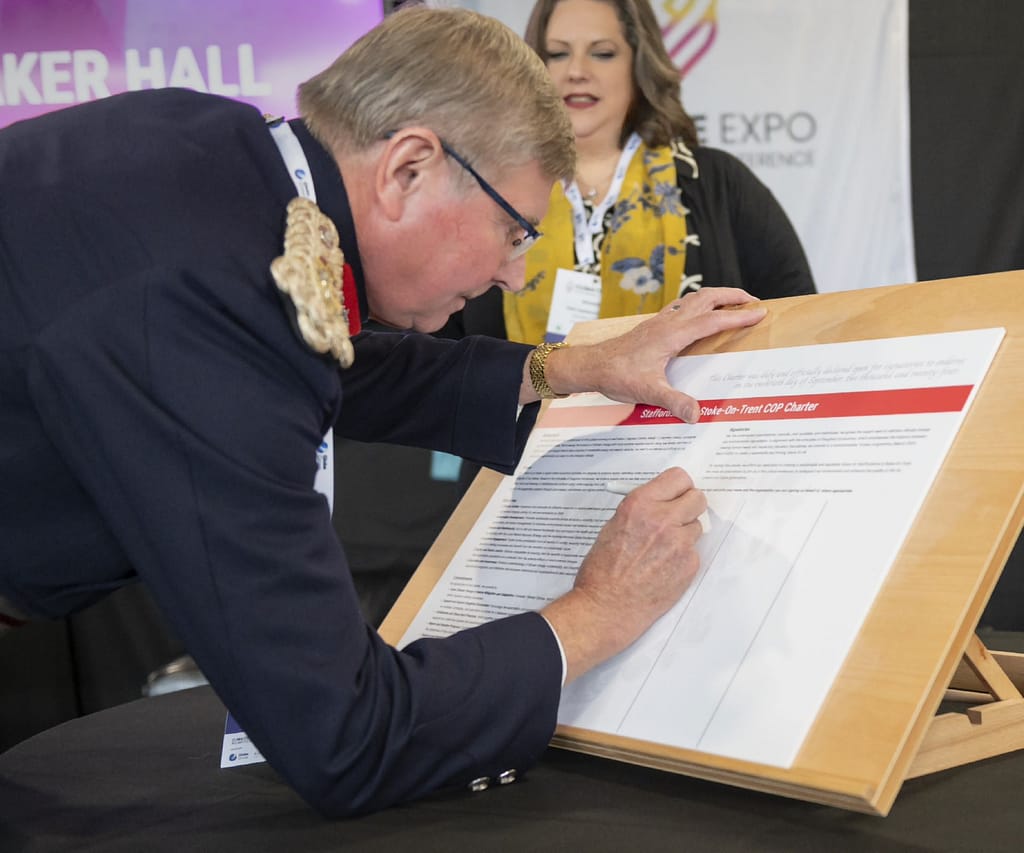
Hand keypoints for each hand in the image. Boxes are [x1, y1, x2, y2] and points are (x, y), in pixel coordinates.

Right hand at [540, 468, 705, 681]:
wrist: (606, 607)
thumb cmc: (602, 570)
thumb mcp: (613, 526)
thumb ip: (641, 510)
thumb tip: (661, 502)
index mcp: (640, 504)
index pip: (679, 477)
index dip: (679, 487)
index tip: (676, 493)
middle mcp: (663, 520)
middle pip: (697, 498)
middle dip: (689, 506)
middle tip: (678, 517)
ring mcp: (679, 543)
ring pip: (697, 526)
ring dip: (685, 534)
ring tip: (662, 550)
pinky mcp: (689, 565)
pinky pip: (693, 551)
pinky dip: (682, 558)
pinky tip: (663, 568)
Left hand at [544, 288, 765, 421]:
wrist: (590, 365)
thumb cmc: (617, 375)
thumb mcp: (648, 392)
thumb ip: (674, 402)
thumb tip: (697, 414)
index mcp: (672, 334)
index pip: (712, 320)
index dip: (738, 316)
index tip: (760, 313)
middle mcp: (668, 323)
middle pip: (706, 298)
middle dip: (731, 296)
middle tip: (753, 301)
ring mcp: (659, 322)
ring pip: (693, 300)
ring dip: (715, 297)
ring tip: (732, 303)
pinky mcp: (652, 326)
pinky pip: (681, 308)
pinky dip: (697, 305)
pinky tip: (698, 314)